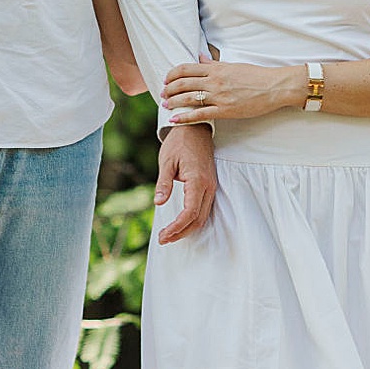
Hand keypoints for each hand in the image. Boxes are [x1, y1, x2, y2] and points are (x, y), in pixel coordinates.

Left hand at [154, 122, 215, 242]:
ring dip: (187, 229)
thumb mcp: (166, 161)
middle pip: (198, 219)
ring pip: (203, 216)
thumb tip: (158, 202)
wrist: (195, 129)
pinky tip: (181, 224)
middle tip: (163, 239)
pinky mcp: (210, 186)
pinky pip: (205, 209)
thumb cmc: (179, 143)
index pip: (189, 213)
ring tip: (169, 235)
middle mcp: (208, 186)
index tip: (163, 235)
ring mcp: (211, 186)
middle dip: (181, 233)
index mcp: (197, 181)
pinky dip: (193, 220)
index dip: (176, 227)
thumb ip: (163, 183)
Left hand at [163, 57, 298, 123]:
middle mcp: (214, 81)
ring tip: (166, 104)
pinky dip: (184, 117)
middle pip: (183, 83)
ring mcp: (219, 96)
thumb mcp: (233, 65)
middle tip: (162, 93)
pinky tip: (175, 119)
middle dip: (169, 89)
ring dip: (173, 101)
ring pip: (188, 98)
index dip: (172, 74)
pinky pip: (200, 114)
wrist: (274, 87)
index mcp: (216, 68)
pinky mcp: (224, 110)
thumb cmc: (257, 75)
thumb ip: (214, 63)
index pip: (186, 69)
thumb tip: (201, 58)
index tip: (166, 79)